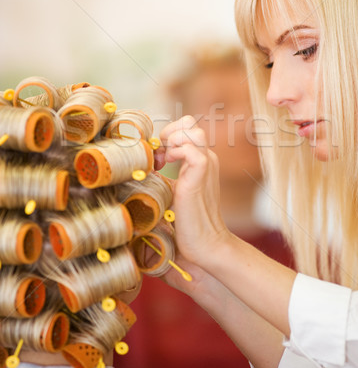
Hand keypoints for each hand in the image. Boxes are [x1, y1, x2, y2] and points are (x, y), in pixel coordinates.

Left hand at [157, 115, 229, 265]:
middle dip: (169, 132)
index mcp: (201, 161)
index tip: (155, 158)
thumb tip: (139, 172)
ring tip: (162, 160)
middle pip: (190, 123)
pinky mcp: (201, 174)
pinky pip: (192, 149)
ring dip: (172, 139)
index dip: (167, 136)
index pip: (186, 129)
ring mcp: (206, 164)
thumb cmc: (187, 224)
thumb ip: (163, 178)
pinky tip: (166, 166)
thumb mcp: (172, 192)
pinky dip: (175, 152)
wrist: (206, 244)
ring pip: (193, 130)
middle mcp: (206, 158)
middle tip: (158, 156)